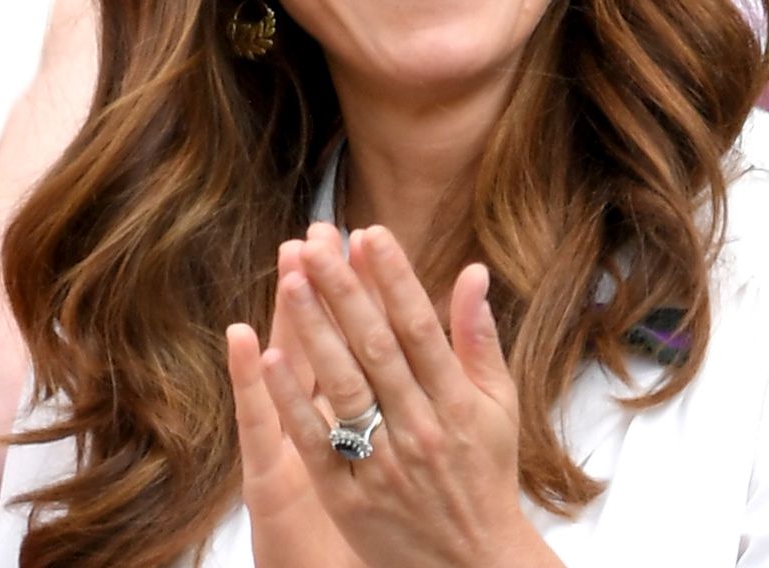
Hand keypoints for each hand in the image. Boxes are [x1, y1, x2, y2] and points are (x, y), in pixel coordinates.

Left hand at [247, 223, 545, 567]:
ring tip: (291, 279)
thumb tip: (474, 270)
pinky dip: (294, 399)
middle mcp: (421, 428)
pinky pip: (317, 440)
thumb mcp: (499, 407)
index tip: (370, 234)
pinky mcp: (350, 496)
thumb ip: (480, 339)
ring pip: (345, 385)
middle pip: (377, 347)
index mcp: (458, 402)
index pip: (421, 327)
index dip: (394, 278)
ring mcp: (384, 463)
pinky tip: (270, 358)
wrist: (473, 565)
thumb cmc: (486, 476)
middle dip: (345, 290)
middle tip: (317, 241)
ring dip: (315, 330)